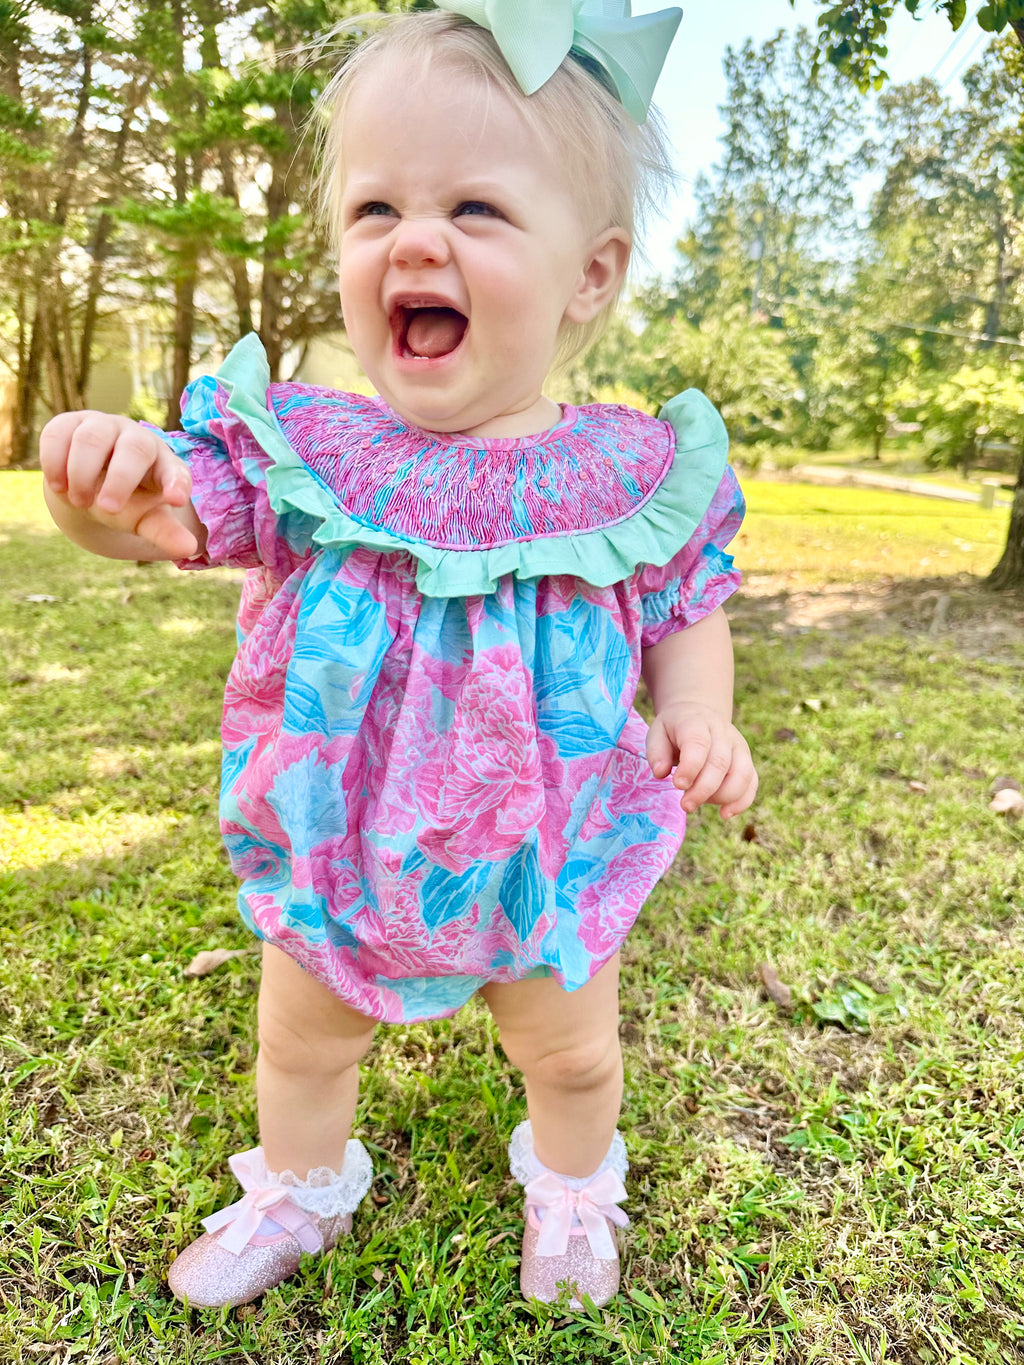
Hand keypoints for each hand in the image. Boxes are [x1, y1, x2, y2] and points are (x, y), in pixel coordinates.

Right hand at [39, 410, 198, 558]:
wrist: (88, 485)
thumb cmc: (126, 502)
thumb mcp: (145, 519)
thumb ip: (164, 532)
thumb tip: (188, 549)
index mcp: (163, 463)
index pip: (176, 470)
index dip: (177, 483)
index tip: (176, 500)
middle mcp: (136, 439)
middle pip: (135, 449)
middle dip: (120, 480)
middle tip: (106, 509)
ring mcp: (102, 427)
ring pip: (92, 439)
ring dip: (82, 473)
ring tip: (79, 501)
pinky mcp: (69, 424)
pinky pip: (58, 434)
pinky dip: (54, 462)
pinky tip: (58, 486)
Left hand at [646, 701, 757, 817]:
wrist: (699, 714)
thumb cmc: (674, 730)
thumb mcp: (657, 733)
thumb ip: (656, 752)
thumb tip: (660, 773)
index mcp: (697, 723)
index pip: (699, 744)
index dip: (690, 767)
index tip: (677, 785)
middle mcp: (722, 733)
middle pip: (720, 763)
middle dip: (703, 789)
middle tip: (686, 806)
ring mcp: (739, 746)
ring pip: (742, 774)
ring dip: (722, 797)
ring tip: (699, 803)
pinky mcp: (747, 761)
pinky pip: (752, 782)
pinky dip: (741, 802)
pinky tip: (725, 814)